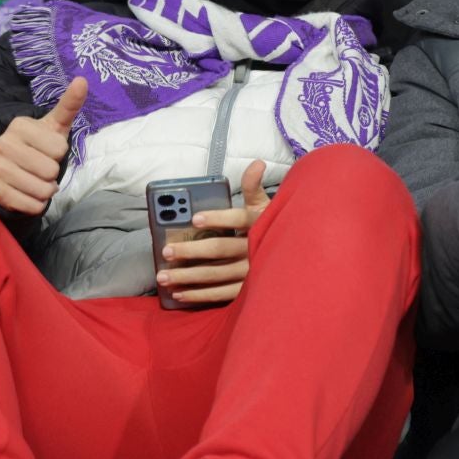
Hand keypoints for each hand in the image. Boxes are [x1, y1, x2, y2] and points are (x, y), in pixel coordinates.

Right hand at [0, 77, 86, 215]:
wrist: (6, 163)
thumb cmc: (38, 143)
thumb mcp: (53, 125)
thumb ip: (69, 104)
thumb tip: (83, 80)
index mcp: (19, 126)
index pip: (59, 149)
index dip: (58, 153)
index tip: (46, 148)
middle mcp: (4, 145)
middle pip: (51, 171)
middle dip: (52, 172)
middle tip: (40, 165)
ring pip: (42, 190)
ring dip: (46, 190)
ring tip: (36, 180)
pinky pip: (32, 206)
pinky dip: (37, 204)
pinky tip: (28, 192)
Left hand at [156, 160, 271, 305]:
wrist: (294, 259)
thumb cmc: (268, 226)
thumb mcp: (264, 205)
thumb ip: (254, 186)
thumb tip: (257, 163)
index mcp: (259, 223)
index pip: (238, 219)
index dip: (217, 218)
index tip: (194, 219)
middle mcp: (256, 248)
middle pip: (220, 249)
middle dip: (191, 251)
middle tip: (166, 250)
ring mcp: (251, 272)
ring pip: (216, 274)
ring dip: (188, 276)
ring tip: (164, 276)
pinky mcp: (247, 290)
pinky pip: (221, 294)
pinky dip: (199, 295)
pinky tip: (179, 293)